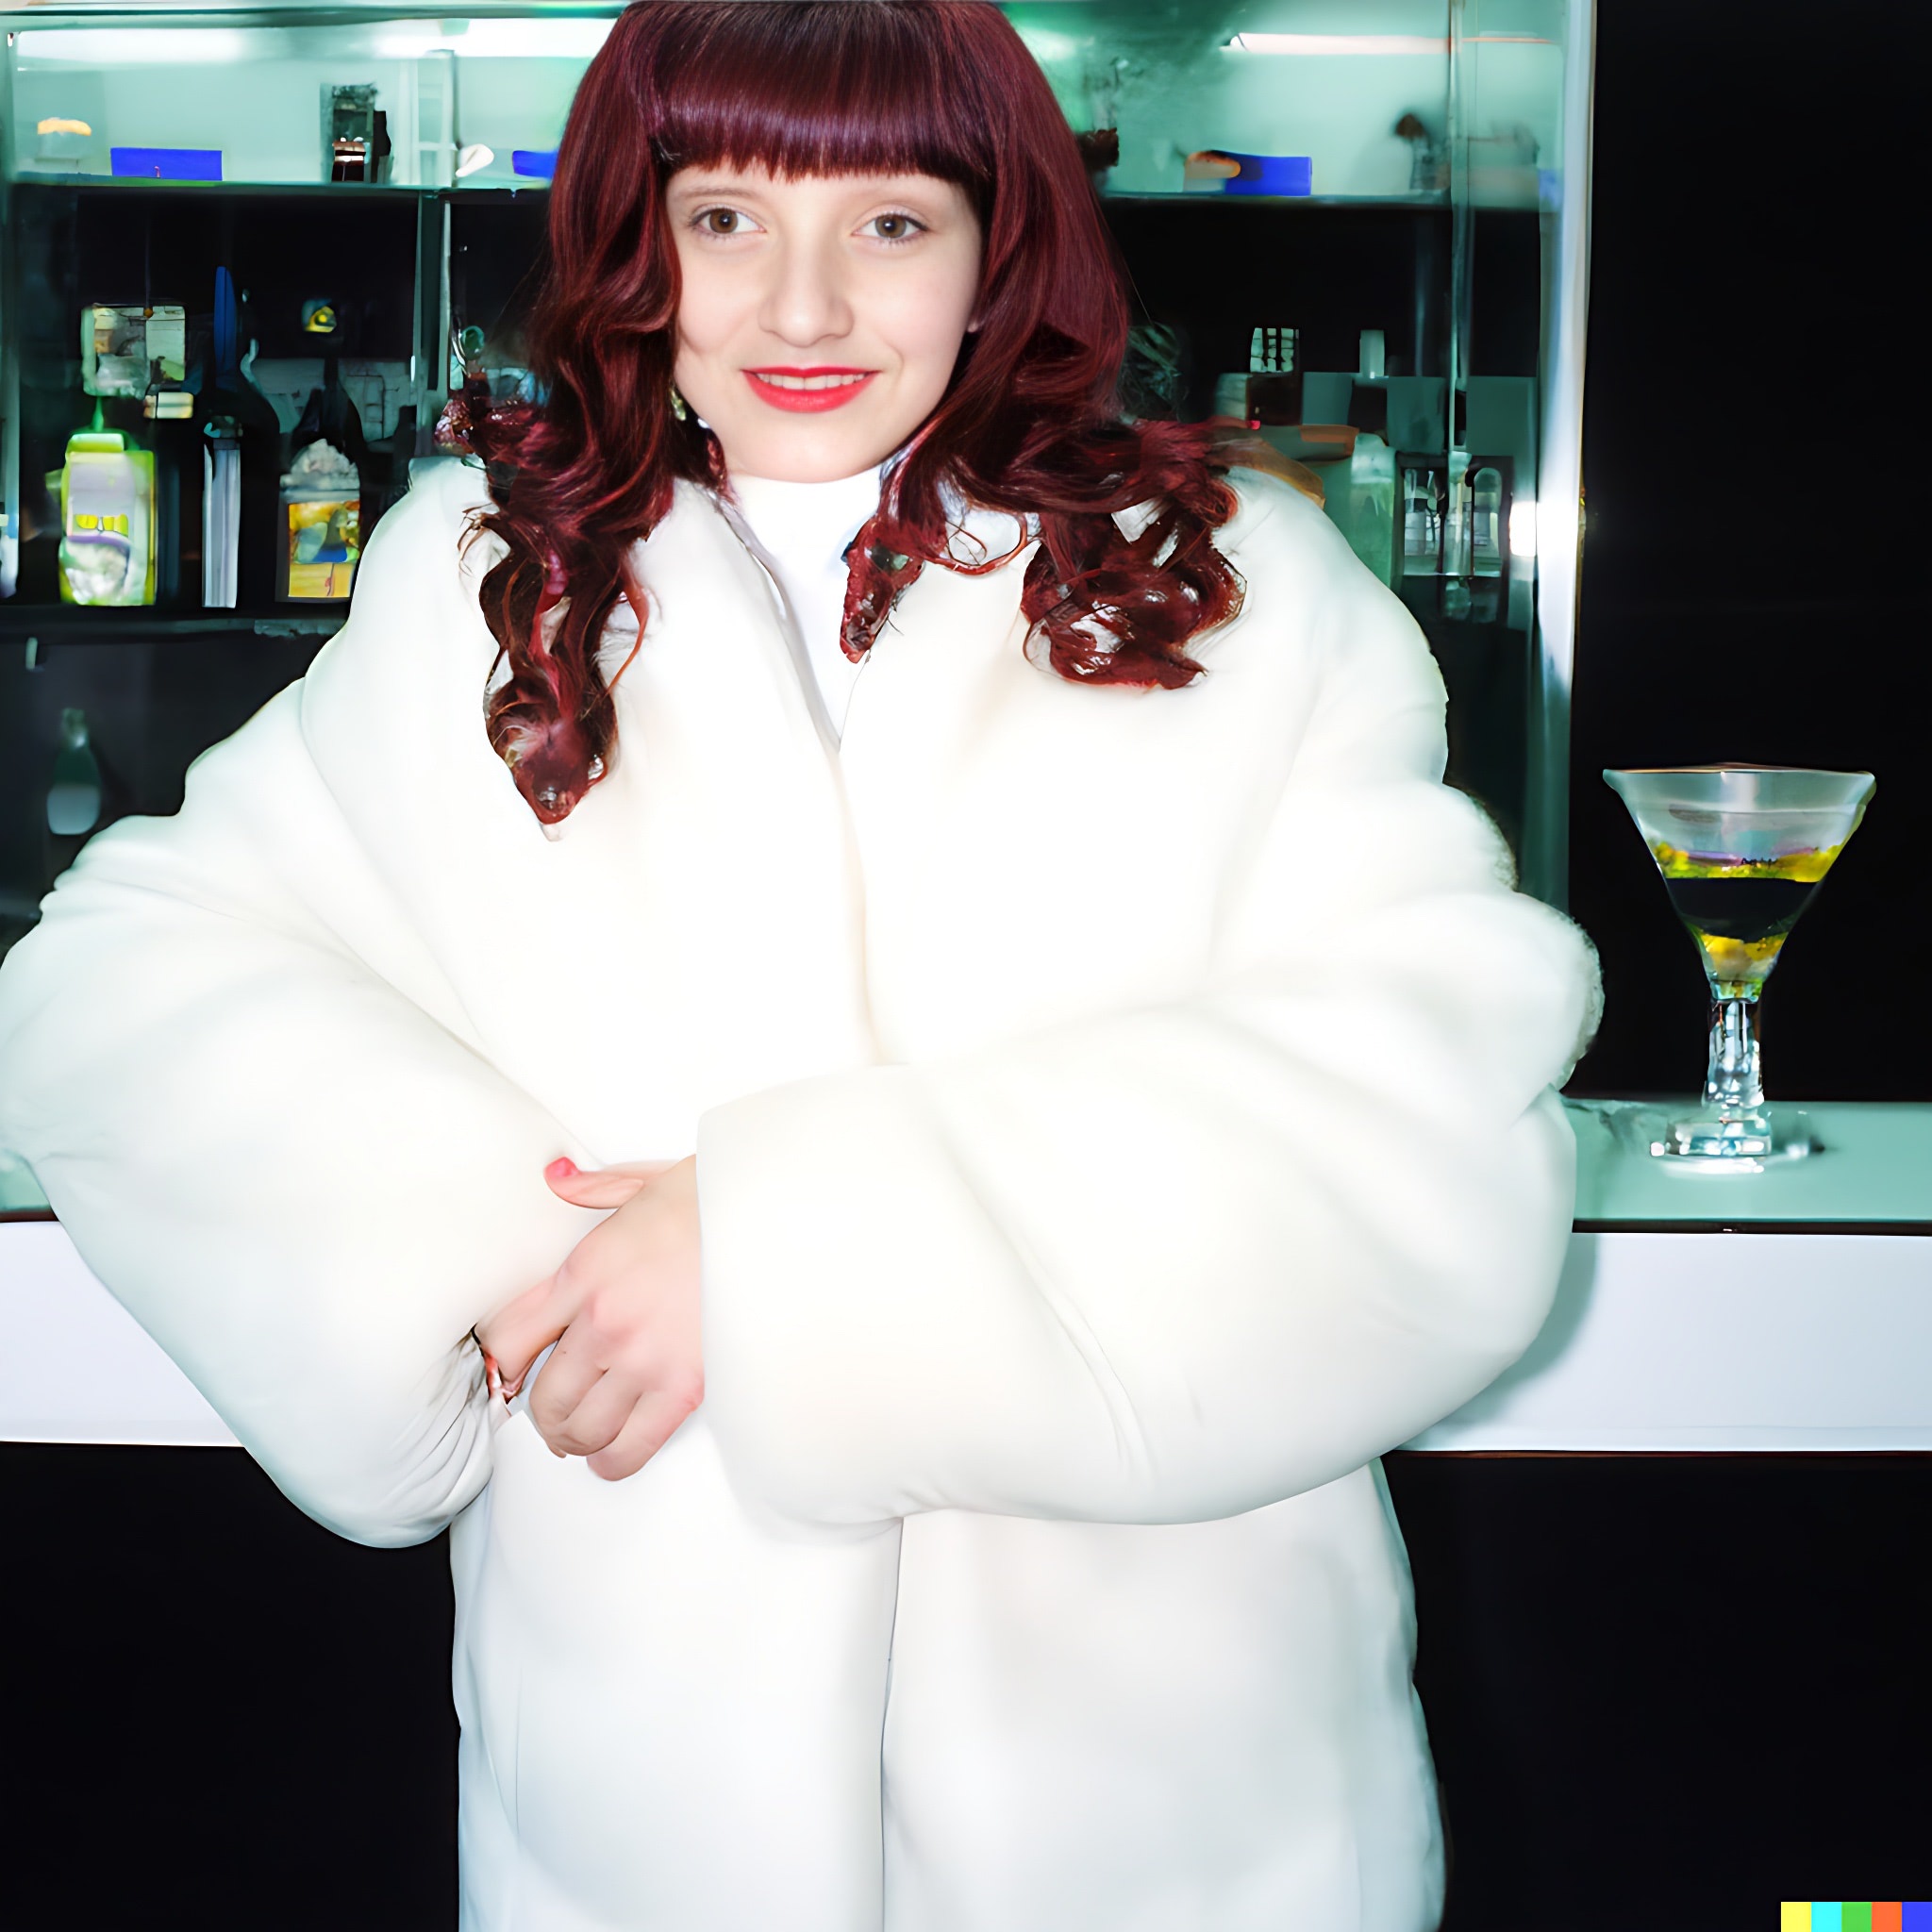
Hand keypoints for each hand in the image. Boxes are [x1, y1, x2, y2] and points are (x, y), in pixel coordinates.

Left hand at [476, 1155, 702, 1480]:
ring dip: (573, 1440)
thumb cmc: (717, 1200)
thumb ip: (591, 1188)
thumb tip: (556, 1178)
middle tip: (552, 1414)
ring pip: (580, 1429)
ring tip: (580, 1438)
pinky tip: (609, 1457)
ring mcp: (641, 1359)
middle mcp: (603, 1321)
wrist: (774, 1220)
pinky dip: (612, 1461)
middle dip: (542, 1413)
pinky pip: (630, 1446)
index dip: (504, 1361)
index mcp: (585, 1271)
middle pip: (544, 1395)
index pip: (512, 1335)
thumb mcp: (643, 1182)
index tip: (512, 1369)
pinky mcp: (683, 1388)